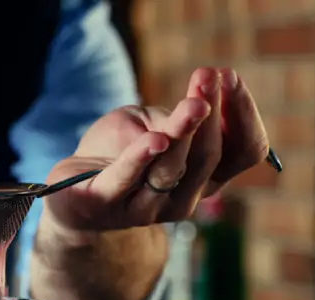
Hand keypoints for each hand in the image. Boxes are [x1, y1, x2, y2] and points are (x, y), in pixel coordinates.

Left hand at [43, 67, 269, 233]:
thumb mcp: (151, 124)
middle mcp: (184, 199)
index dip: (244, 115)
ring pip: (174, 168)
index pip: (244, 152)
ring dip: (184, 131)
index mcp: (205, 178)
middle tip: (209, 75)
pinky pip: (128, 179)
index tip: (228, 76)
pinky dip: (143, 157)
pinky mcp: (106, 205)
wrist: (70, 188)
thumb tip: (202, 97)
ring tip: (193, 103)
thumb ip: (176, 119)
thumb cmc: (117, 150)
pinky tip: (156, 139)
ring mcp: (147, 209)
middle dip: (212, 114)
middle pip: (210, 157)